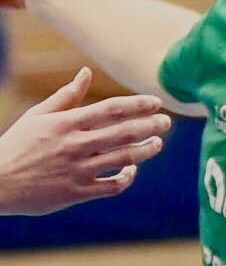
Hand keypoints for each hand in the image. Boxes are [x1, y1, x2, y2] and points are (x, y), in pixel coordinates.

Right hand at [0, 68, 170, 215]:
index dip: (138, 105)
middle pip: (124, 133)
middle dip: (151, 126)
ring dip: (147, 150)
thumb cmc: (18, 145)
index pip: (111, 110)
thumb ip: (66, 96)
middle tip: (166, 121)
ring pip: (125, 159)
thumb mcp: (38, 116)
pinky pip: (114, 186)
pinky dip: (128, 177)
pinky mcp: (79, 192)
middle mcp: (75, 145)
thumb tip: (86, 72)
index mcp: (65, 123)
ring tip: (157, 143)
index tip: (156, 102)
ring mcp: (78, 170)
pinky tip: (133, 169)